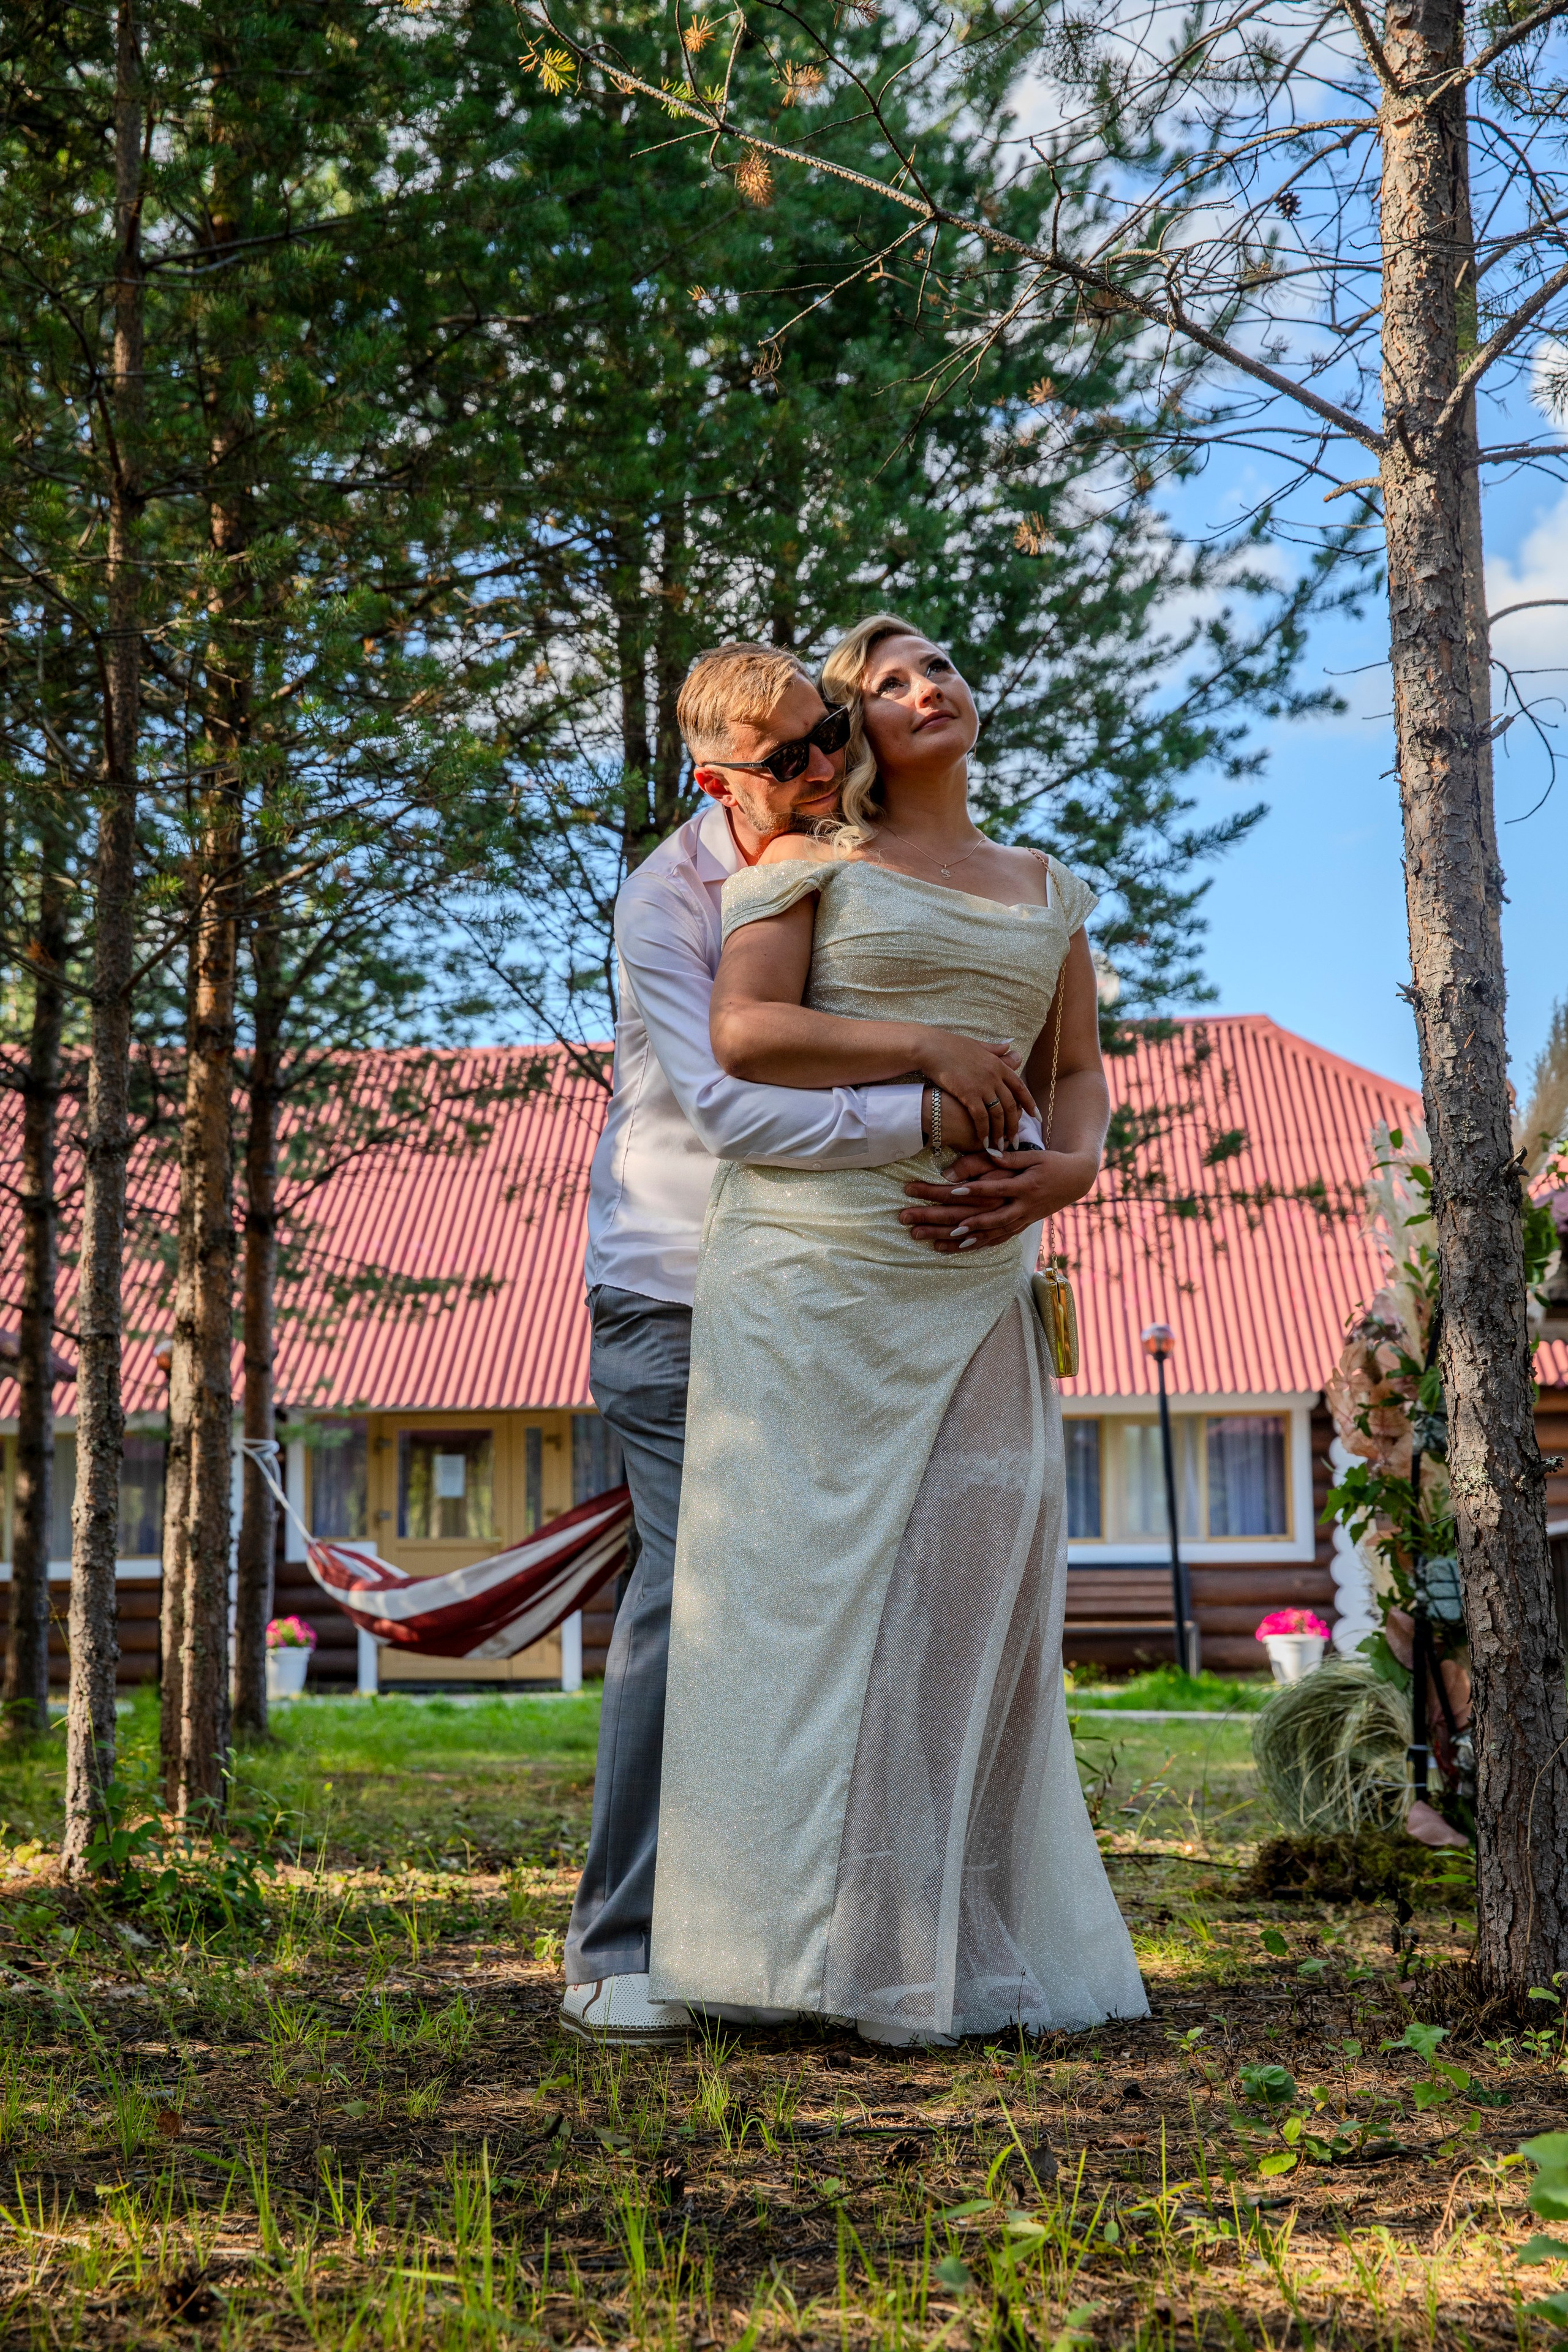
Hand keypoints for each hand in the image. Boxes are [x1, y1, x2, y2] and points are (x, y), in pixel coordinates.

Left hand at [900, 1148, 1099, 1252]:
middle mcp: (1020, 1208)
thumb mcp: (1033, 1156)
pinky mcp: (1019, 1227)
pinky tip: (951, 1248)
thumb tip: (987, 1154)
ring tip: (927, 1240)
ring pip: (984, 1234)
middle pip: (979, 1217)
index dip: (973, 1191)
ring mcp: (1020, 1221)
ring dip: (955, 1239)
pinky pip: (993, 1240)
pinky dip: (973, 1245)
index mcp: (1024, 1187)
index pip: (994, 1190)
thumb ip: (1008, 1159)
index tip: (951, 1191)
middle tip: (918, 1218)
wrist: (1076, 1181)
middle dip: (947, 1219)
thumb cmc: (1051, 1163)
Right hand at [914, 1029, 1036, 1149]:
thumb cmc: (951, 1045)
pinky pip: (981, 1117)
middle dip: (1014, 1126)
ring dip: (1000, 1132)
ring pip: (998, 1114)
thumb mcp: (979, 1045)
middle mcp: (995, 1076)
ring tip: (1000, 1146)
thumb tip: (1009, 1046)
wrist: (932, 1048)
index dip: (1029, 1103)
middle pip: (1011, 1105)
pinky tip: (984, 1142)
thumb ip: (995, 1049)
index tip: (1036, 1117)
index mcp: (999, 1065)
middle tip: (1016, 1141)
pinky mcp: (969, 1094)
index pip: (1020, 1087)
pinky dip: (984, 1131)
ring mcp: (983, 1085)